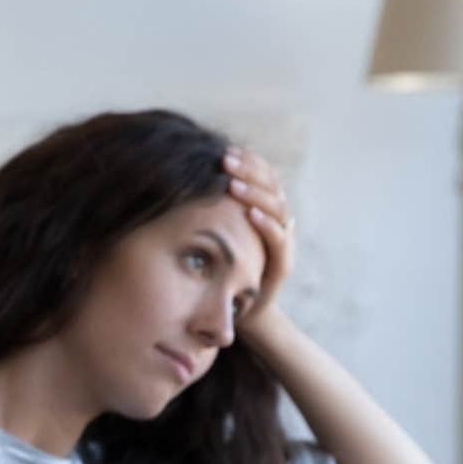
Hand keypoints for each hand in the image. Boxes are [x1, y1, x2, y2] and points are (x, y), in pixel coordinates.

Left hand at [222, 147, 295, 343]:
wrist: (237, 314)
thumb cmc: (217, 270)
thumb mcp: (209, 235)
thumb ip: (206, 211)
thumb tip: (180, 180)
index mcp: (262, 210)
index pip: (263, 175)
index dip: (248, 160)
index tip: (225, 149)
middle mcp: (277, 221)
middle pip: (272, 185)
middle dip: (249, 170)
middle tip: (225, 159)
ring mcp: (282, 242)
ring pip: (277, 207)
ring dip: (255, 193)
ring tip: (233, 183)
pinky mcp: (282, 265)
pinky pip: (280, 240)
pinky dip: (267, 224)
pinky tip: (250, 213)